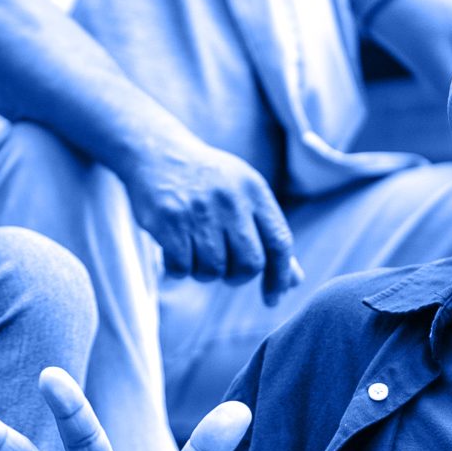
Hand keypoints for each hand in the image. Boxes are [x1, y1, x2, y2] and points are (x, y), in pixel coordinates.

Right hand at [119, 131, 301, 300]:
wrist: (157, 152)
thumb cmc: (207, 180)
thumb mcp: (244, 195)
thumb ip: (269, 235)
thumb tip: (294, 281)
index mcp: (254, 191)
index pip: (280, 242)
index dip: (280, 276)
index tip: (272, 298)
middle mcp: (230, 200)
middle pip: (250, 264)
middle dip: (238, 278)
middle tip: (227, 272)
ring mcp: (199, 211)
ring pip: (214, 270)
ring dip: (204, 273)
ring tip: (196, 254)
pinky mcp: (169, 221)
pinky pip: (182, 267)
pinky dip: (178, 269)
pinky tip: (174, 253)